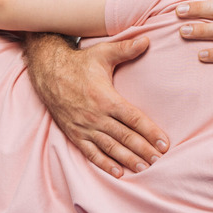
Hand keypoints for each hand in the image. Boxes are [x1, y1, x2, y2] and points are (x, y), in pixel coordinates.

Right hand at [25, 35, 168, 177]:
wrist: (48, 72)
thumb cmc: (79, 63)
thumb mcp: (103, 53)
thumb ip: (126, 49)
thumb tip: (147, 40)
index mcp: (106, 98)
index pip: (133, 119)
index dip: (150, 132)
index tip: (164, 144)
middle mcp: (96, 116)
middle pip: (124, 137)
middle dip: (143, 150)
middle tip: (159, 160)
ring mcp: (84, 127)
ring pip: (110, 148)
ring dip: (128, 159)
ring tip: (144, 168)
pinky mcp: (74, 133)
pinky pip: (91, 152)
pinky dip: (104, 163)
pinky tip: (118, 172)